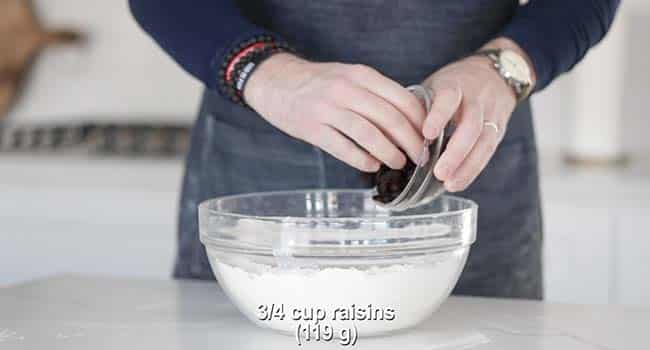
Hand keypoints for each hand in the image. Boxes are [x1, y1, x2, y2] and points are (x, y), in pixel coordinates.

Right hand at [244, 53, 425, 171]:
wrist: (276, 82)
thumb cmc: (320, 84)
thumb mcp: (350, 76)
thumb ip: (377, 94)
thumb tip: (411, 120)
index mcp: (361, 75)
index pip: (402, 99)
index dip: (421, 122)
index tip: (429, 138)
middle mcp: (346, 89)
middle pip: (390, 119)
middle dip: (411, 142)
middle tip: (420, 158)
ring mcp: (327, 109)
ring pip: (369, 135)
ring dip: (390, 153)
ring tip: (399, 163)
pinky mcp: (312, 128)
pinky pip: (344, 148)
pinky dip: (362, 160)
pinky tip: (372, 165)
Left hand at [422, 39, 534, 191]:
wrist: (493, 74)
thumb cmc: (452, 85)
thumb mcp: (433, 87)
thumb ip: (416, 109)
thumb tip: (387, 135)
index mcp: (454, 85)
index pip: (449, 98)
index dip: (439, 116)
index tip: (428, 134)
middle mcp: (477, 99)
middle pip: (471, 125)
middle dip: (456, 152)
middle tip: (439, 173)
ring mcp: (491, 115)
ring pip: (484, 142)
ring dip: (467, 167)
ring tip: (449, 184)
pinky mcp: (500, 129)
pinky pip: (489, 152)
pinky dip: (473, 169)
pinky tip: (459, 182)